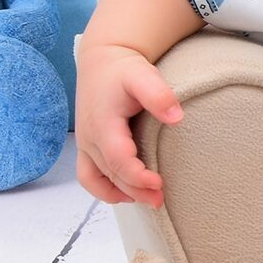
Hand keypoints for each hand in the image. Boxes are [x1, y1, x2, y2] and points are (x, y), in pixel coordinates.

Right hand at [75, 42, 181, 206]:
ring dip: (121, 193)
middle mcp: (89, 138)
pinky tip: (126, 193)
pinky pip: (89, 177)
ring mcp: (86, 144)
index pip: (117, 159)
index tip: (159, 183)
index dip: (137, 176)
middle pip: (111, 174)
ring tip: (147, 199)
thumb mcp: (142, 75)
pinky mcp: (87, 147)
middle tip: (160, 199)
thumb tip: (177, 118)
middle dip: (135, 190)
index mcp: (102, 123)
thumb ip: (158, 95)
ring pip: (98, 180)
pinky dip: (104, 189)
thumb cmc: (122, 70)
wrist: (101, 62)